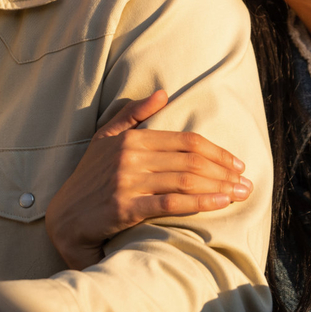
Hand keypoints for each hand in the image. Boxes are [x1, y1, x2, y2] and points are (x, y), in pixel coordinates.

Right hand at [45, 90, 252, 269]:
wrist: (64, 218)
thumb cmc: (89, 178)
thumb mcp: (105, 138)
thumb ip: (133, 114)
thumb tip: (162, 93)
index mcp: (130, 138)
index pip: (186, 140)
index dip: (216, 151)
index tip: (237, 163)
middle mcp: (130, 157)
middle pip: (190, 160)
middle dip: (224, 171)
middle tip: (246, 181)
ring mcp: (127, 181)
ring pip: (185, 179)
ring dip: (219, 186)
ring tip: (240, 194)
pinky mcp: (125, 207)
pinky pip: (171, 202)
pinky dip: (200, 201)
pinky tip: (220, 203)